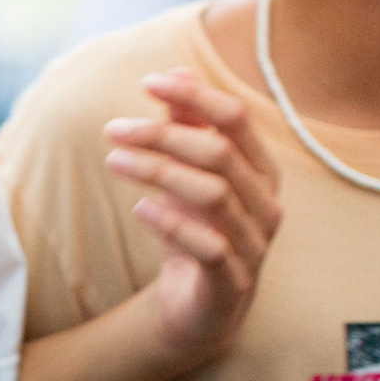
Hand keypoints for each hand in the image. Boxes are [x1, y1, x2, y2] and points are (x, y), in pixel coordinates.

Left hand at [104, 68, 282, 364]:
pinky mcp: (233, 281)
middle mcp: (266, 205)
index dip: (195, 94)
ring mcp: (255, 245)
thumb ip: (187, 126)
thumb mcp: (188, 174)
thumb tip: (175, 74)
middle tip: (113, 129)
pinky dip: (172, 223)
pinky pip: (210, 247)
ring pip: (214, 195)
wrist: (199, 306)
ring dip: (158, 171)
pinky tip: (140, 209)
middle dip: (162, 134)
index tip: (148, 81)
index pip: (237, 119)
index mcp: (261, 172)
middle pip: (219, 154)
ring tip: (114, 160)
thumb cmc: (197, 228)